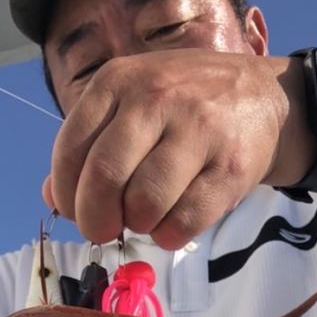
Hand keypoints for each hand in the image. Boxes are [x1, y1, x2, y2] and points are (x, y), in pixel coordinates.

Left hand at [43, 50, 314, 249]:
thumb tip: (53, 197)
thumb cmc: (182, 108)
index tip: (77, 212)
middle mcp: (156, 98)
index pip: (71, 150)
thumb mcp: (129, 106)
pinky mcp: (230, 167)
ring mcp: (197, 130)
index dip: (67, 195)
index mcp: (118, 81)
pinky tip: (172, 224)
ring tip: (147, 216)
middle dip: (96, 219)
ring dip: (138, 225)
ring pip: (144, 204)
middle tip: (105, 230)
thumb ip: (88, 146)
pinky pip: (184, 221)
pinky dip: (169, 235)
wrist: (263, 98)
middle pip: (105, 178)